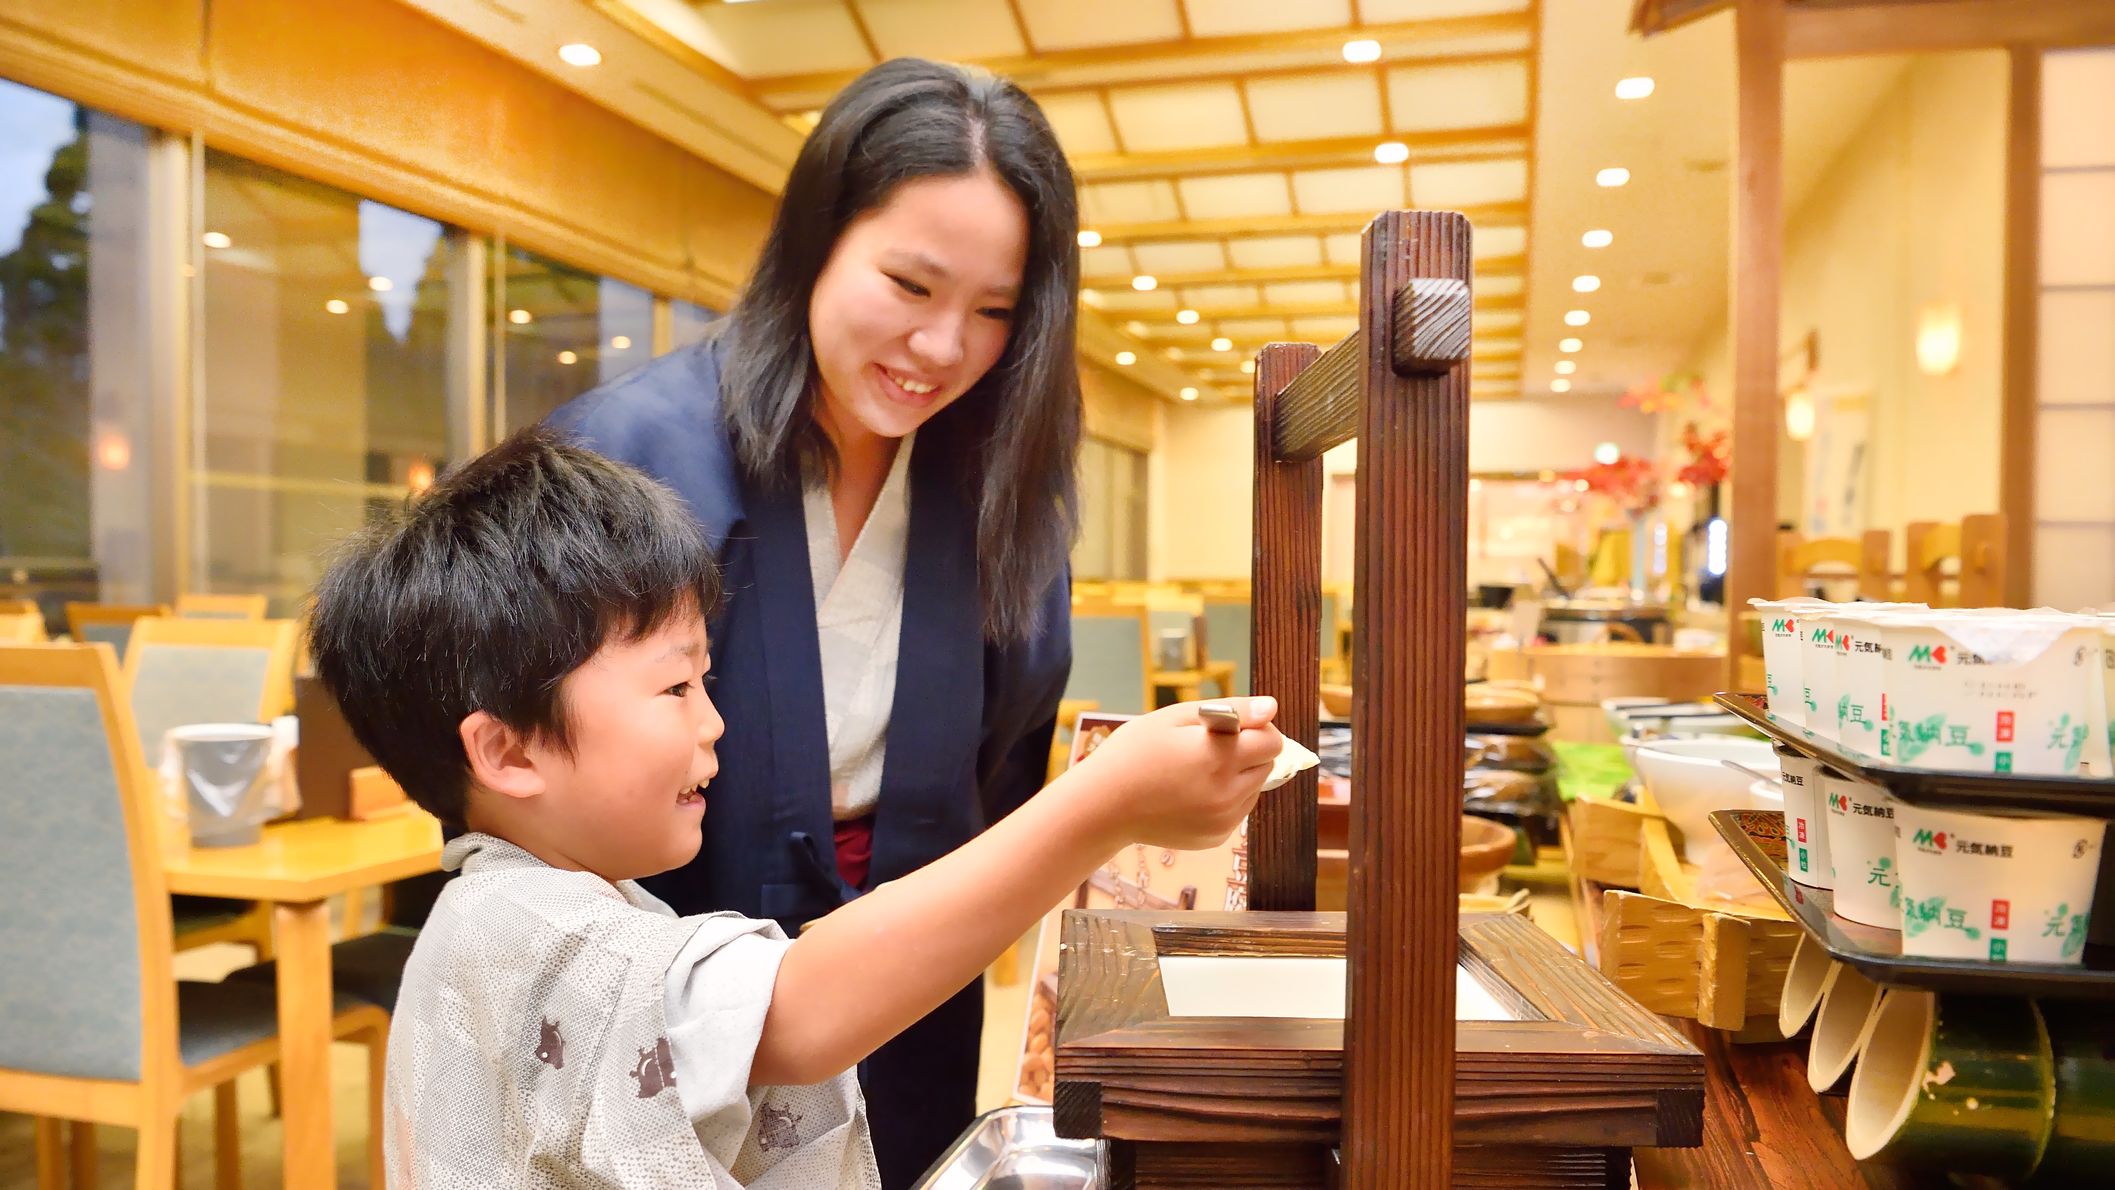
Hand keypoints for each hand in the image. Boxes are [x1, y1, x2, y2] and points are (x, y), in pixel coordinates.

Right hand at [1073, 697, 1283, 849]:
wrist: (1103, 805)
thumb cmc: (1134, 752)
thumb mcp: (1175, 718)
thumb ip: (1231, 711)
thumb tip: (1271, 708)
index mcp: (1219, 756)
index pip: (1272, 741)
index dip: (1257, 728)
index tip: (1234, 726)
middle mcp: (1227, 791)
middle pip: (1268, 764)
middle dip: (1249, 752)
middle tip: (1212, 748)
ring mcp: (1223, 818)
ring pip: (1255, 788)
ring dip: (1239, 776)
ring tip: (1199, 771)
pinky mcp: (1216, 836)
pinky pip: (1238, 810)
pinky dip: (1225, 799)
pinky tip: (1192, 792)